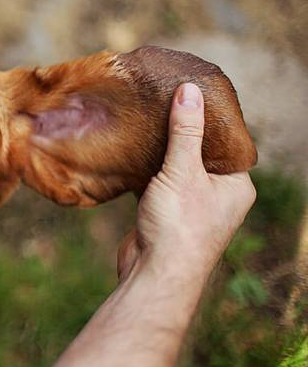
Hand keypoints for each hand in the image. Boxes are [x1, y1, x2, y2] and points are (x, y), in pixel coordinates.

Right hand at [118, 83, 255, 280]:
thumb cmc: (179, 227)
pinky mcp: (165, 213)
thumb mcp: (183, 171)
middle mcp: (218, 195)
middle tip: (160, 102)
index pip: (226, 141)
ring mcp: (191, 205)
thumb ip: (186, 131)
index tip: (187, 92)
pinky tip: (131, 151)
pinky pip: (157, 181)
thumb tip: (190, 91)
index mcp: (235, 185)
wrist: (154, 275)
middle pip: (199, 152)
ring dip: (161, 150)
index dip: (208, 117)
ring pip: (176, 167)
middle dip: (180, 131)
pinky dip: (146, 168)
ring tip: (144, 122)